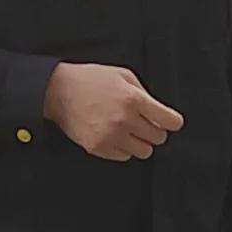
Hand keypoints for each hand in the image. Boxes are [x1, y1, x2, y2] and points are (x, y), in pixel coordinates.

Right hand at [46, 62, 183, 160]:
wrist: (58, 91)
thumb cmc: (90, 80)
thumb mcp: (123, 75)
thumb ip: (144, 93)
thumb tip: (158, 111)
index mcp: (134, 100)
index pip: (170, 121)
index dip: (172, 121)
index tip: (169, 122)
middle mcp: (125, 120)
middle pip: (159, 138)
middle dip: (155, 131)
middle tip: (145, 124)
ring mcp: (111, 136)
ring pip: (144, 152)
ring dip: (141, 142)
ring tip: (130, 131)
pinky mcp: (98, 147)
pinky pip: (124, 156)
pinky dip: (123, 148)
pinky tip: (115, 135)